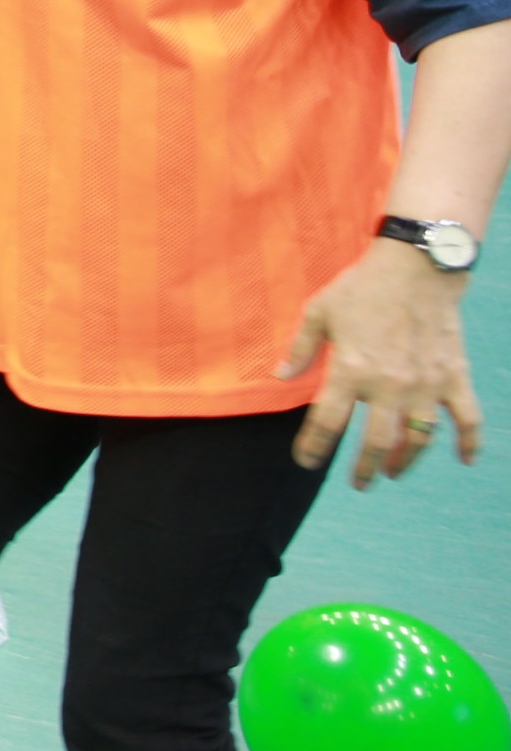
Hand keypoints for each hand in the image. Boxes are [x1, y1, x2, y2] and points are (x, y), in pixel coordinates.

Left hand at [281, 239, 481, 485]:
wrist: (417, 267)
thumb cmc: (362, 288)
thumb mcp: (319, 312)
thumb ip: (301, 349)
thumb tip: (280, 376)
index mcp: (351, 370)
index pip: (327, 423)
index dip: (313, 448)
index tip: (306, 462)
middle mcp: (389, 384)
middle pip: (376, 443)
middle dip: (363, 469)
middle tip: (358, 483)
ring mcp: (426, 384)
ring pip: (418, 440)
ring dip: (406, 461)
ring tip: (393, 472)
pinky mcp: (454, 377)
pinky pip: (468, 419)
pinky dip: (470, 443)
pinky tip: (465, 460)